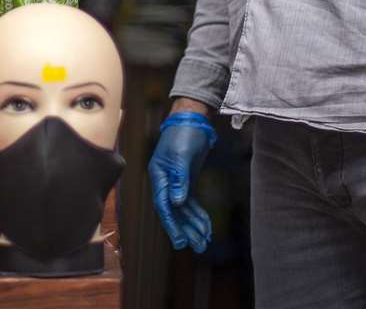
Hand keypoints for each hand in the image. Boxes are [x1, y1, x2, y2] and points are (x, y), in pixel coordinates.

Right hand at [148, 106, 216, 251]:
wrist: (192, 119)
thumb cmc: (183, 133)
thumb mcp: (181, 155)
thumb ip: (179, 179)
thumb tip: (177, 202)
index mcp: (159, 175)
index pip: (163, 204)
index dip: (172, 223)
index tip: (180, 240)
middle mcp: (165, 182)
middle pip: (173, 211)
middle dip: (184, 229)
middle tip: (196, 246)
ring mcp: (176, 182)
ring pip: (182, 209)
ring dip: (193, 225)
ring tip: (204, 241)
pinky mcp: (186, 181)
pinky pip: (190, 202)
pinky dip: (198, 214)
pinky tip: (206, 226)